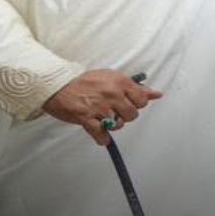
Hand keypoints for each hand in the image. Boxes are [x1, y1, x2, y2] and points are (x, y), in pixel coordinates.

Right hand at [41, 69, 162, 144]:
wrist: (58, 85)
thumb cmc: (85, 82)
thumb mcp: (112, 77)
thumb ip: (135, 87)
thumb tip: (156, 94)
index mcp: (120, 82)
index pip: (142, 99)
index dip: (136, 104)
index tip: (128, 103)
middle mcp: (111, 94)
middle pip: (132, 114)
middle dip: (125, 115)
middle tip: (114, 111)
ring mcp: (99, 107)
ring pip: (118, 125)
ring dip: (112, 125)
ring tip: (104, 119)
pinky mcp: (86, 118)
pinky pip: (101, 135)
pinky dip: (102, 138)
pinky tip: (101, 134)